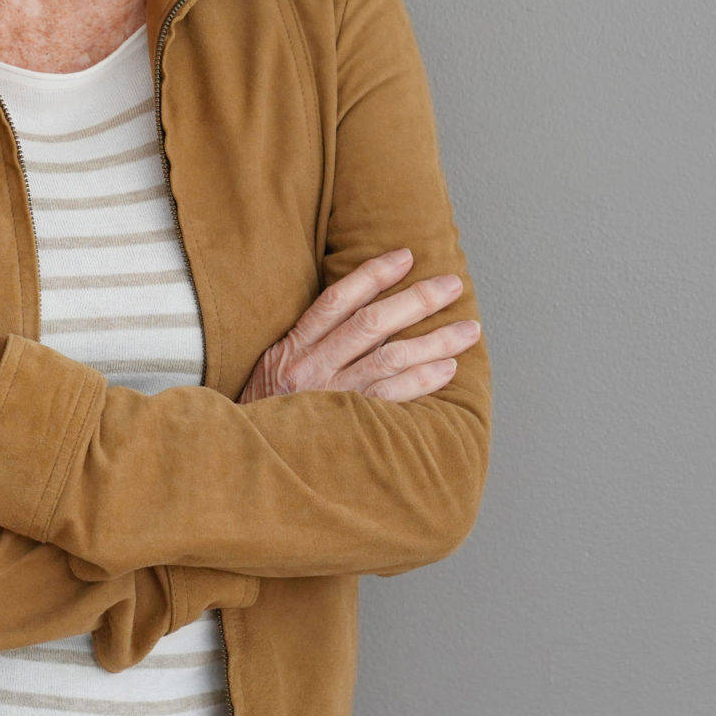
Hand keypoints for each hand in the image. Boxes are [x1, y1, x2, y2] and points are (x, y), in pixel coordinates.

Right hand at [238, 247, 480, 403]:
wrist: (247, 458)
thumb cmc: (267, 412)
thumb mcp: (273, 368)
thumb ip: (308, 343)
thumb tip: (358, 311)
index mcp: (292, 347)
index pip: (336, 300)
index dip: (372, 275)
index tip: (406, 257)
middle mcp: (310, 367)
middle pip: (370, 323)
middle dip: (416, 300)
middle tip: (452, 285)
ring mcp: (329, 396)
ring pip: (389, 358)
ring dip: (433, 341)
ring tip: (469, 330)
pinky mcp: (345, 424)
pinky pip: (390, 398)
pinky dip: (421, 380)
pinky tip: (448, 368)